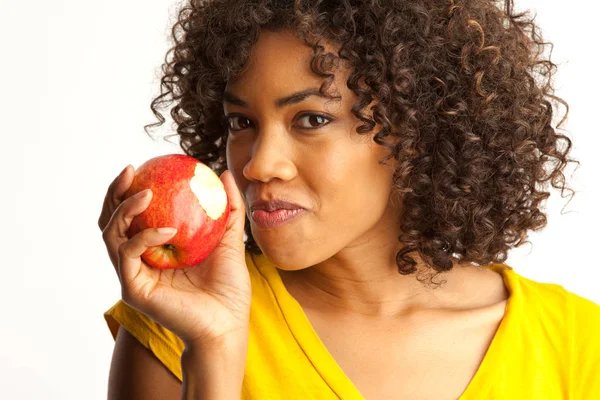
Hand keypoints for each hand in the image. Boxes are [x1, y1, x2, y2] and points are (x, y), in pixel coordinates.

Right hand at [99, 164, 250, 346]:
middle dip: (115, 193)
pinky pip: (128, 255)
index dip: (130, 189)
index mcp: (155, 249)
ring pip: (111, 235)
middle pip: (111, 221)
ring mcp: (133, 276)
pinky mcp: (134, 289)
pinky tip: (166, 228)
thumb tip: (225, 174)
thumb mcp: (230, 239)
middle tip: (131, 170)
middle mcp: (138, 261)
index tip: (143, 166)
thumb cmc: (228, 287)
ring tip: (146, 193)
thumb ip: (228, 208)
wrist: (228, 322)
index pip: (132, 216)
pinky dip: (143, 237)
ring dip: (124, 209)